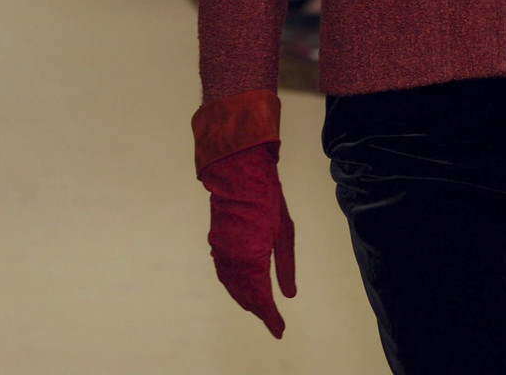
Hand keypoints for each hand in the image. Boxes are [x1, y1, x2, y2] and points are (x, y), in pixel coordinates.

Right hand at [201, 142, 295, 337]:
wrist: (239, 173)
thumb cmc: (267, 199)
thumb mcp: (284, 233)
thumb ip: (285, 267)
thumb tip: (288, 296)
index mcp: (252, 260)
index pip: (261, 299)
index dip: (270, 317)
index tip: (279, 331)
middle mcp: (234, 261)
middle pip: (245, 296)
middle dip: (259, 310)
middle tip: (272, 321)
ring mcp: (222, 252)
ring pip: (232, 286)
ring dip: (245, 299)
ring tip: (258, 308)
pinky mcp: (216, 243)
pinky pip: (224, 273)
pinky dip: (232, 285)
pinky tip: (239, 287)